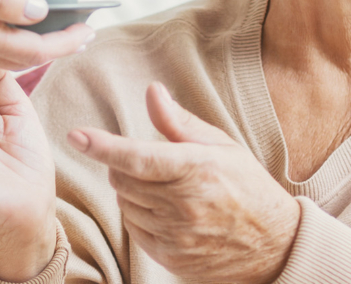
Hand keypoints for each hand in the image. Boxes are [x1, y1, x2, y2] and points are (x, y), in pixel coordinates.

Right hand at [0, 0, 93, 69]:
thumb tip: (41, 11)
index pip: (33, 50)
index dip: (65, 41)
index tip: (90, 30)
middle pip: (19, 57)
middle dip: (52, 46)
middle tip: (79, 34)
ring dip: (27, 45)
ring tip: (48, 31)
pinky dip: (0, 39)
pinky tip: (3, 27)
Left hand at [68, 83, 300, 283]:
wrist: (273, 246)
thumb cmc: (248, 188)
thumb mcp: (222, 146)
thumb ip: (179, 122)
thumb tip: (153, 92)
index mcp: (198, 169)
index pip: (138, 157)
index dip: (103, 147)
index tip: (76, 135)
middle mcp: (184, 205)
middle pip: (123, 180)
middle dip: (122, 166)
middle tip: (146, 162)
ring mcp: (176, 235)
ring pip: (125, 205)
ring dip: (132, 192)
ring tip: (164, 189)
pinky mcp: (170, 256)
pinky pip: (134, 230)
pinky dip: (140, 216)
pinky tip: (165, 211)